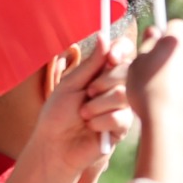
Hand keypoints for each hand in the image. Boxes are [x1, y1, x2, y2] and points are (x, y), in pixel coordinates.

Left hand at [2, 38, 133, 182]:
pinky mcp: (122, 128)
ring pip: (123, 95)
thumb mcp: (71, 84)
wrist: (55, 146)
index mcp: (102, 73)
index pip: (123, 52)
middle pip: (127, 71)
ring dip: (97, 105)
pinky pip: (120, 117)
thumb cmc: (58, 114)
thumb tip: (105, 36)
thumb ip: (90, 64)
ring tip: (83, 115)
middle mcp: (115, 87)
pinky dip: (100, 122)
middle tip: (87, 93)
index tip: (112, 56)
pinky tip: (91, 128)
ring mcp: (121, 107)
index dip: (121, 50)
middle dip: (103, 82)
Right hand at [127, 22, 182, 182]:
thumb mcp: (136, 64)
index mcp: (177, 45)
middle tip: (150, 74)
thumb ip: (147, 45)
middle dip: (169, 60)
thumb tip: (154, 32)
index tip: (154, 45)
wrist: (166, 127)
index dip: (164, 34)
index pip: (176, 26)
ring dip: (175, 80)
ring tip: (155, 96)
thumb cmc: (146, 91)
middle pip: (181, 53)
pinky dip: (180, 98)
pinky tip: (165, 110)